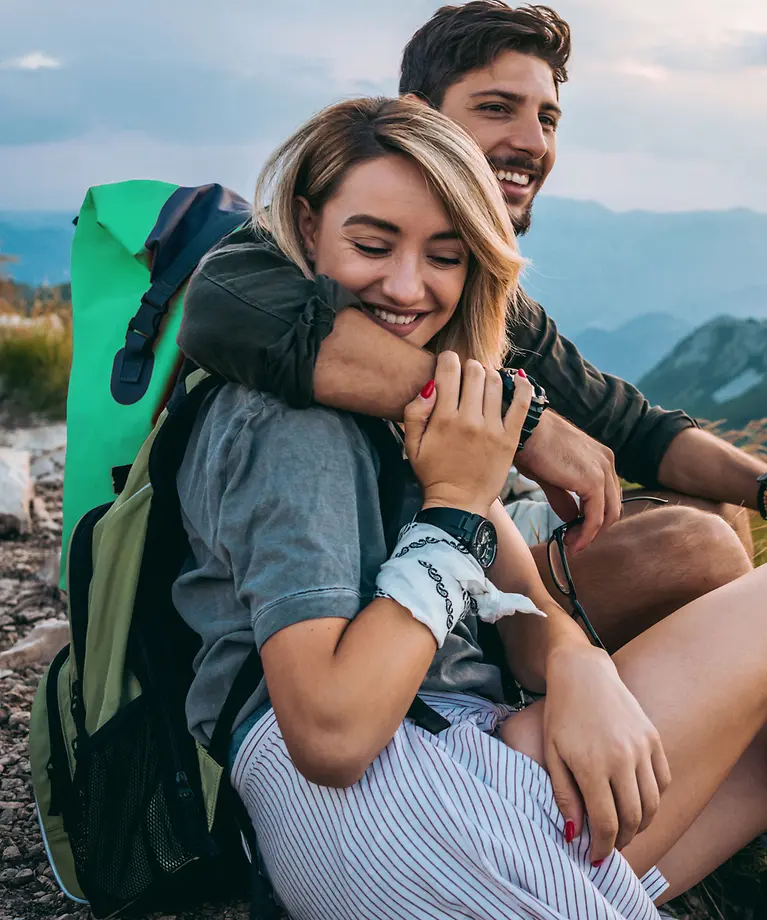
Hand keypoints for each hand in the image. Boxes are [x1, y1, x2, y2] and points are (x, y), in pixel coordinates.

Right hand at [404, 352, 531, 516]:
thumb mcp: (412, 445)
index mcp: (443, 419)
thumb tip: (430, 386)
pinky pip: (521, 404)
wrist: (458, 504)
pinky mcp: (510, 439)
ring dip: (489, 374)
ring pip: (495, 383)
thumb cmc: (433, 473)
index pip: (449, 371)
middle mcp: (469, 421)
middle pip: (474, 372)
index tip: (447, 362)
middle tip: (466, 375)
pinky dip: (523, 385)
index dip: (448, 359)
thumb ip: (414, 413)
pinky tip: (518, 377)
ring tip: (484, 380)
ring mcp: (492, 429)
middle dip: (468, 366)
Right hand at [514, 411, 621, 552]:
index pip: (607, 495)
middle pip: (612, 506)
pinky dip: (586, 534)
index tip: (575, 532)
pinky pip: (596, 517)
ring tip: (571, 545)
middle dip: (595, 529)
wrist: (525, 429)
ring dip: (590, 535)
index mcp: (599, 458)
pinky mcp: (593, 481)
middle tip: (574, 542)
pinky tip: (572, 541)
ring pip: (607, 514)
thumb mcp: (550, 475)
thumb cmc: (531, 445)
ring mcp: (602, 471)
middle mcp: (607, 462)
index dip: (594, 517)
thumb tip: (570, 518)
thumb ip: (563, 496)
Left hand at [543, 643, 670, 862]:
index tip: (595, 857)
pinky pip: (662, 780)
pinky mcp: (653, 738)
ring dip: (641, 824)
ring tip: (625, 829)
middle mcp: (622, 758)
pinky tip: (638, 802)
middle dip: (622, 839)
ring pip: (652, 804)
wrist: (582, 673)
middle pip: (632, 818)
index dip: (602, 847)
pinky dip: (654, 798)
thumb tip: (574, 834)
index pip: (606, 823)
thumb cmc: (561, 714)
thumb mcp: (552, 753)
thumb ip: (564, 795)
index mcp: (592, 765)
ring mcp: (641, 747)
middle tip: (610, 846)